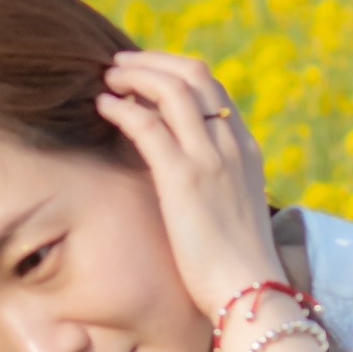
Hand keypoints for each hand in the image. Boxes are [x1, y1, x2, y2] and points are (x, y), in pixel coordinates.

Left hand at [95, 47, 279, 331]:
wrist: (249, 290)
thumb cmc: (235, 260)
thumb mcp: (232, 204)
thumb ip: (215, 177)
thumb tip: (180, 164)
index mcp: (246, 147)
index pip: (212, 87)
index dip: (174, 71)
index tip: (145, 73)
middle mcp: (231, 143)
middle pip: (193, 75)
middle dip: (152, 61)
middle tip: (119, 65)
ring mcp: (210, 158)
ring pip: (171, 89)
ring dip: (134, 75)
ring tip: (107, 77)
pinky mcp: (183, 179)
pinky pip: (147, 125)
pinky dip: (121, 107)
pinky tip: (103, 106)